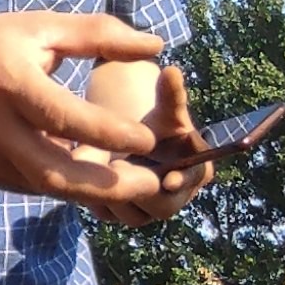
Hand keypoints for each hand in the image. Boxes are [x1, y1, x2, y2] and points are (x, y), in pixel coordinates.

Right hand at [0, 10, 186, 208]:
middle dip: (108, 185)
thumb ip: (98, 34)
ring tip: (136, 182)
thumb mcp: (40, 27)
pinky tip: (99, 175)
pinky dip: (70, 183)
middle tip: (153, 183)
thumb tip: (156, 44)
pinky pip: (36, 185)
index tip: (148, 139)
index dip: (108, 132)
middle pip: (54, 173)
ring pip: (48, 187)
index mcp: (8, 82)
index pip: (63, 117)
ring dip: (94, 190)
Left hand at [74, 61, 216, 226]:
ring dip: (114, 190)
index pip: (194, 179)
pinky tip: (86, 172)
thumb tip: (172, 70)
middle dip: (139, 186)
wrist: (131, 137)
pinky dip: (95, 195)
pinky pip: (108, 213)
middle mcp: (177, 197)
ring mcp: (150, 211)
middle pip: (162, 207)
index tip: (168, 179)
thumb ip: (170, 94)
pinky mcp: (122, 215)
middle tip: (117, 164)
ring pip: (132, 214)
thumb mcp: (163, 108)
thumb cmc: (155, 121)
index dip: (183, 180)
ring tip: (99, 162)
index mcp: (198, 170)